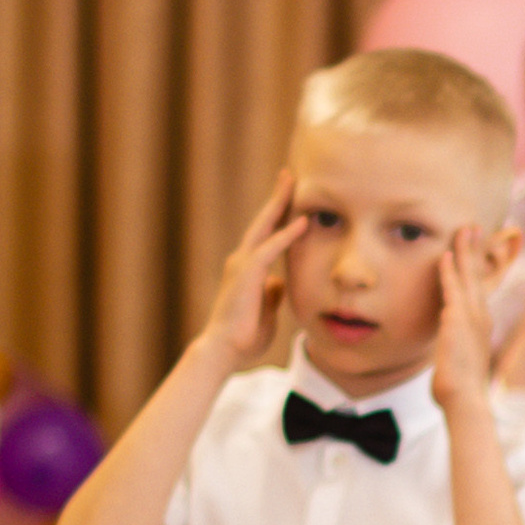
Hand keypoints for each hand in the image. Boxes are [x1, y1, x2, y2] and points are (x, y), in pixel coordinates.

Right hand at [204, 175, 304, 360]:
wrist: (223, 351)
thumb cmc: (243, 337)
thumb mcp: (266, 312)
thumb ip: (272, 295)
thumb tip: (279, 283)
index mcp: (248, 269)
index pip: (266, 235)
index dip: (279, 216)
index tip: (291, 198)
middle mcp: (242, 261)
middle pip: (263, 221)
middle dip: (277, 197)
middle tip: (289, 174)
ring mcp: (242, 265)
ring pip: (264, 227)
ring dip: (280, 204)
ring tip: (294, 182)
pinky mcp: (247, 274)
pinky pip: (271, 248)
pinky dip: (287, 235)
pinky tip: (302, 222)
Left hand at [431, 228, 496, 416]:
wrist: (465, 400)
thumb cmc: (460, 390)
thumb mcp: (459, 364)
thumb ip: (455, 351)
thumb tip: (448, 356)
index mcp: (481, 326)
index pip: (477, 290)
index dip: (474, 268)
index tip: (473, 251)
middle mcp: (481, 318)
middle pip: (477, 276)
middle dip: (475, 250)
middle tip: (473, 227)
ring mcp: (471, 319)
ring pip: (467, 277)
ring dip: (465, 252)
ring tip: (464, 230)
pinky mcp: (457, 322)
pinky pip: (452, 289)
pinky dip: (449, 271)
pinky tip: (445, 255)